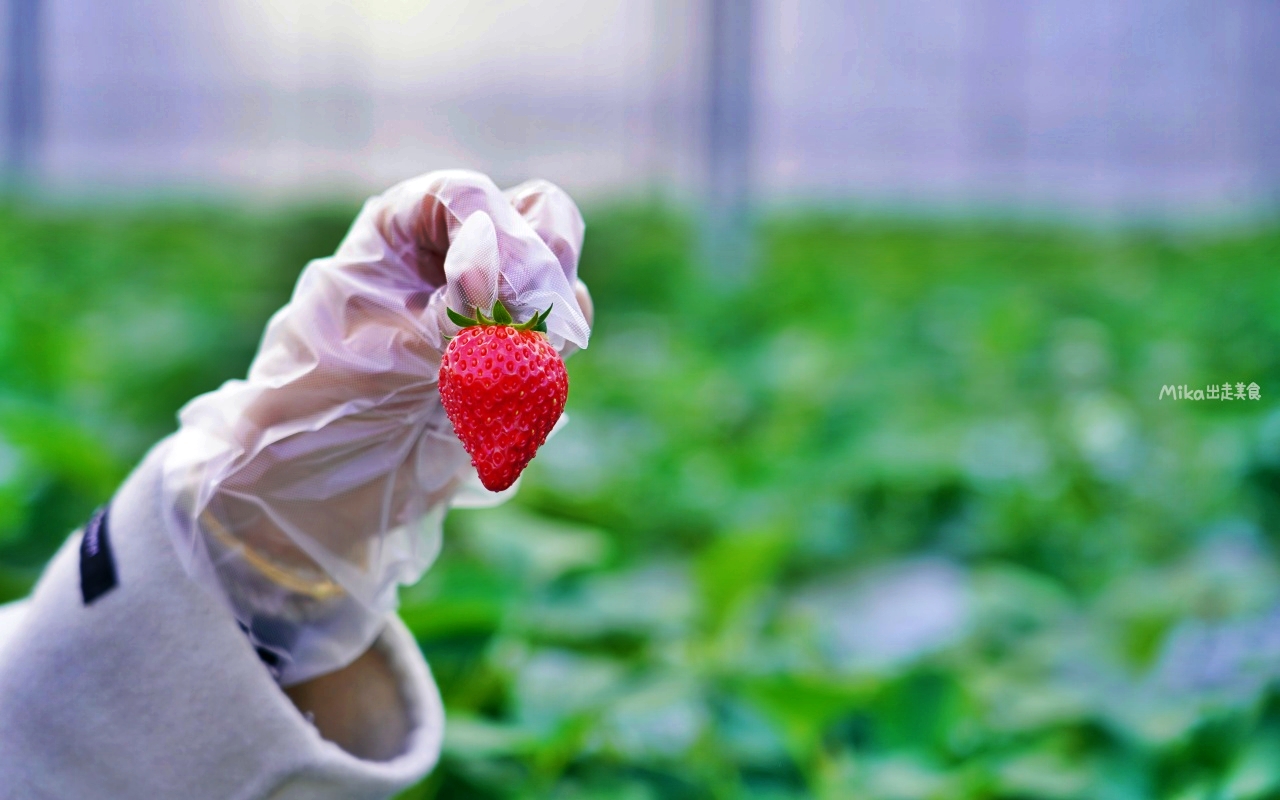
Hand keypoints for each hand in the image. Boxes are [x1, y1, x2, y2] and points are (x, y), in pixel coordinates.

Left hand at [161, 171, 592, 682]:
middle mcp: (451, 253)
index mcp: (399, 229)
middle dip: (539, 272)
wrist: (318, 492)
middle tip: (525, 334)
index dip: (490, 239)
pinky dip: (548, 370)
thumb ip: (452, 315)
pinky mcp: (513, 355)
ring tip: (513, 376)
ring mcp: (490, 302)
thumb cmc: (323, 408)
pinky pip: (558, 341)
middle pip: (537, 217)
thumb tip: (521, 286)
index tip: (477, 298)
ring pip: (558, 280)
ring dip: (549, 325)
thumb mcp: (382, 351)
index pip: (467, 198)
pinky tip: (516, 403)